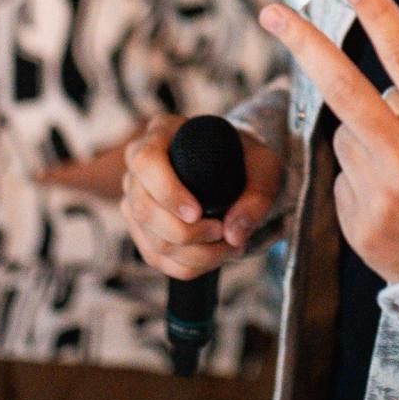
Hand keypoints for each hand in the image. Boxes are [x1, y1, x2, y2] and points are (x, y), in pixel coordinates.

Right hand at [121, 113, 283, 280]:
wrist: (237, 169)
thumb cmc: (246, 160)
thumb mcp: (263, 167)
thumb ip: (256, 197)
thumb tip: (233, 234)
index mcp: (162, 134)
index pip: (145, 162)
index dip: (167, 192)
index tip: (197, 212)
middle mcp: (138, 167)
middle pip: (143, 209)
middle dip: (186, 233)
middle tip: (223, 233)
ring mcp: (135, 200)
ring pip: (152, 240)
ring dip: (195, 254)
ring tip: (230, 246)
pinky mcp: (142, 229)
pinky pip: (157, 258)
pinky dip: (189, 265)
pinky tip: (215, 256)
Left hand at [260, 0, 398, 284]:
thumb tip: (371, 89)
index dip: (378, 16)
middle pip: (345, 89)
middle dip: (304, 43)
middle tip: (271, 9)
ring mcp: (380, 194)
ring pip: (345, 136)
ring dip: (364, 141)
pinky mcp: (356, 222)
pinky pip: (343, 178)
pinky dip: (361, 181)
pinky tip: (394, 204)